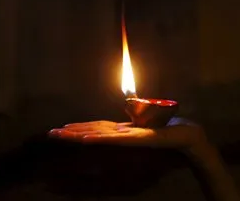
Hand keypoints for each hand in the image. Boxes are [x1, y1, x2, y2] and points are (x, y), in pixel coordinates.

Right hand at [48, 119, 206, 149]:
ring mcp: (131, 137)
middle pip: (94, 132)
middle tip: (51, 133)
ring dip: (80, 135)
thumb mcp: (149, 116)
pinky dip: (101, 138)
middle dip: (72, 133)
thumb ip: (136, 113)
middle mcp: (125, 135)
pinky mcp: (140, 137)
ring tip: (62, 135)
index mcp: (125, 130)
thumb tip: (127, 101)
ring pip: (101, 136)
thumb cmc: (171, 126)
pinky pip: (118, 138)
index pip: (99, 127)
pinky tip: (87, 138)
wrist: (188, 135)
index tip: (62, 126)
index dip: (81, 126)